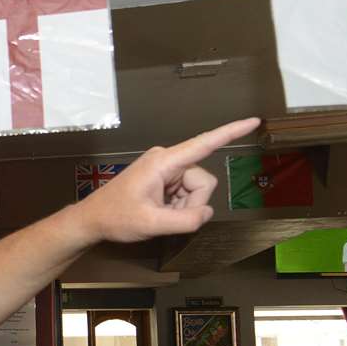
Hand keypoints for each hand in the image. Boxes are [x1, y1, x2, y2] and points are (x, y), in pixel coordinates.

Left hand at [74, 118, 261, 243]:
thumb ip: (186, 221)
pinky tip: (160, 211)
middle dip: (192, 203)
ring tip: (160, 214)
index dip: (231, 132)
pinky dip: (179, 208)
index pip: (204, 143)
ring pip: (196, 190)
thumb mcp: (152, 224)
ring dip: (184, 208)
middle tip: (166, 215)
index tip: (253, 121)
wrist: (93, 219)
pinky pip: (187, 194)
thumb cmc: (116, 217)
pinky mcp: (165, 178)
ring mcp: (167, 168)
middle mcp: (168, 159)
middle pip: (203, 181)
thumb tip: (206, 212)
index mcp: (164, 161)